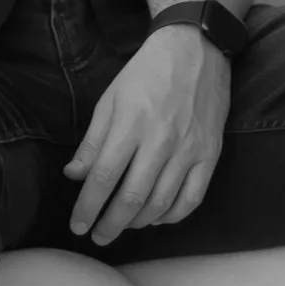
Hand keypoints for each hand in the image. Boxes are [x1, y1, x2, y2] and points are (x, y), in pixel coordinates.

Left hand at [65, 28, 230, 245]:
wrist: (195, 49)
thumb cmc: (146, 73)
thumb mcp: (110, 99)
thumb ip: (93, 141)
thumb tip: (73, 175)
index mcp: (131, 124)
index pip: (103, 177)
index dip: (87, 207)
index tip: (77, 225)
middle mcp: (161, 140)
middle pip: (131, 198)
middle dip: (109, 224)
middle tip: (97, 236)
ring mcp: (189, 149)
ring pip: (161, 203)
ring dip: (138, 223)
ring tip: (123, 226)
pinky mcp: (210, 154)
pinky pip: (192, 198)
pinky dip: (173, 216)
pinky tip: (157, 217)